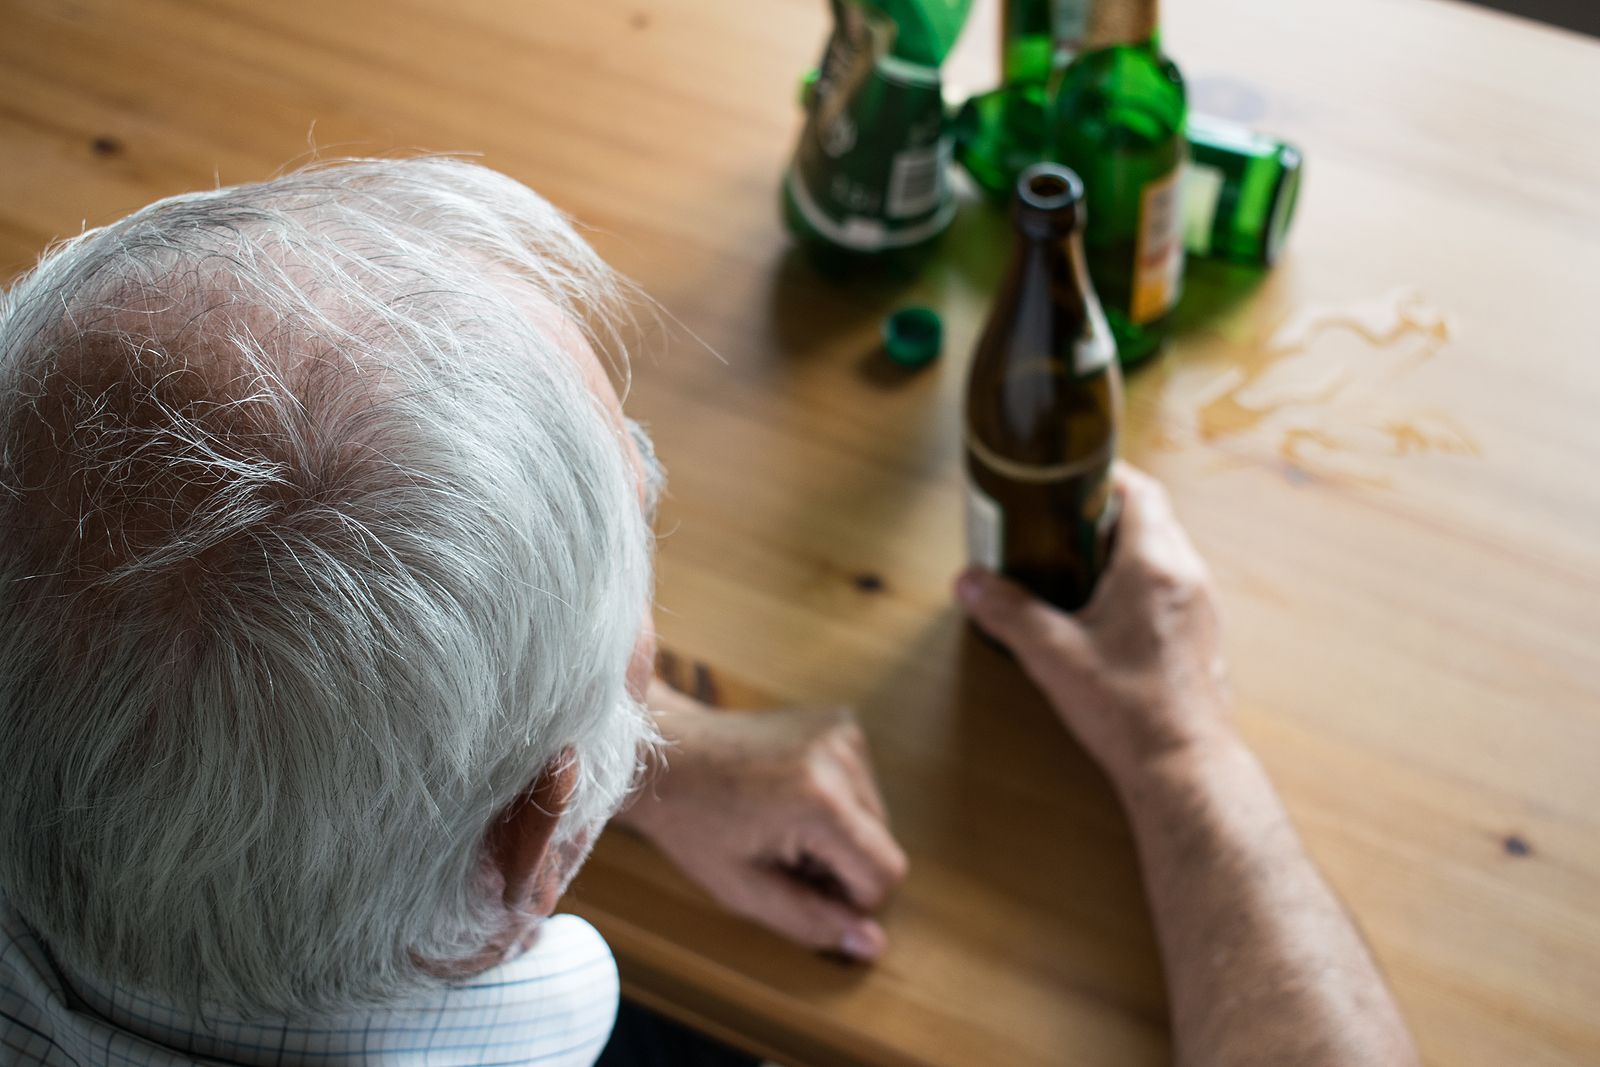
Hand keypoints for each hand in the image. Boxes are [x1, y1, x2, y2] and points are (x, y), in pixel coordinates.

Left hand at [616, 680, 907, 960]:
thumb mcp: (744, 890)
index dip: (851, 899)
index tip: (801, 888)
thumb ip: (812, 922)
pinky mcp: (841, 722)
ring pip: (875, 818)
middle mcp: (841, 758)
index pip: (885, 872)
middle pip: (882, 844)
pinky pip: (861, 787)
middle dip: (841, 865)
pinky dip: (835, 804)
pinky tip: (789, 798)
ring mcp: (843, 732)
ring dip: (838, 836)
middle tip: (780, 856)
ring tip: (780, 826)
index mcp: (820, 800)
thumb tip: (872, 944)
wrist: (667, 753)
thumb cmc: (694, 824)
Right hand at [955, 463, 1232, 791]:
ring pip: (1166, 551)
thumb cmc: (1128, 712)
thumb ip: (1007, 612)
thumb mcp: (1052, 656)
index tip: (1069, 479)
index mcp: (1153, 567)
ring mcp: (1202, 607)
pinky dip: (1143, 580)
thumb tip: (969, 583)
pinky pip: (1175, 585)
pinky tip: (1108, 611)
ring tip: (1079, 565)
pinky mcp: (1203, 635)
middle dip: (1106, 512)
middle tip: (1061, 523)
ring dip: (1127, 547)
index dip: (1104, 477)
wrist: (1183, 767)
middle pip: (1152, 517)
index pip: (1139, 491)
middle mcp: (1187, 577)